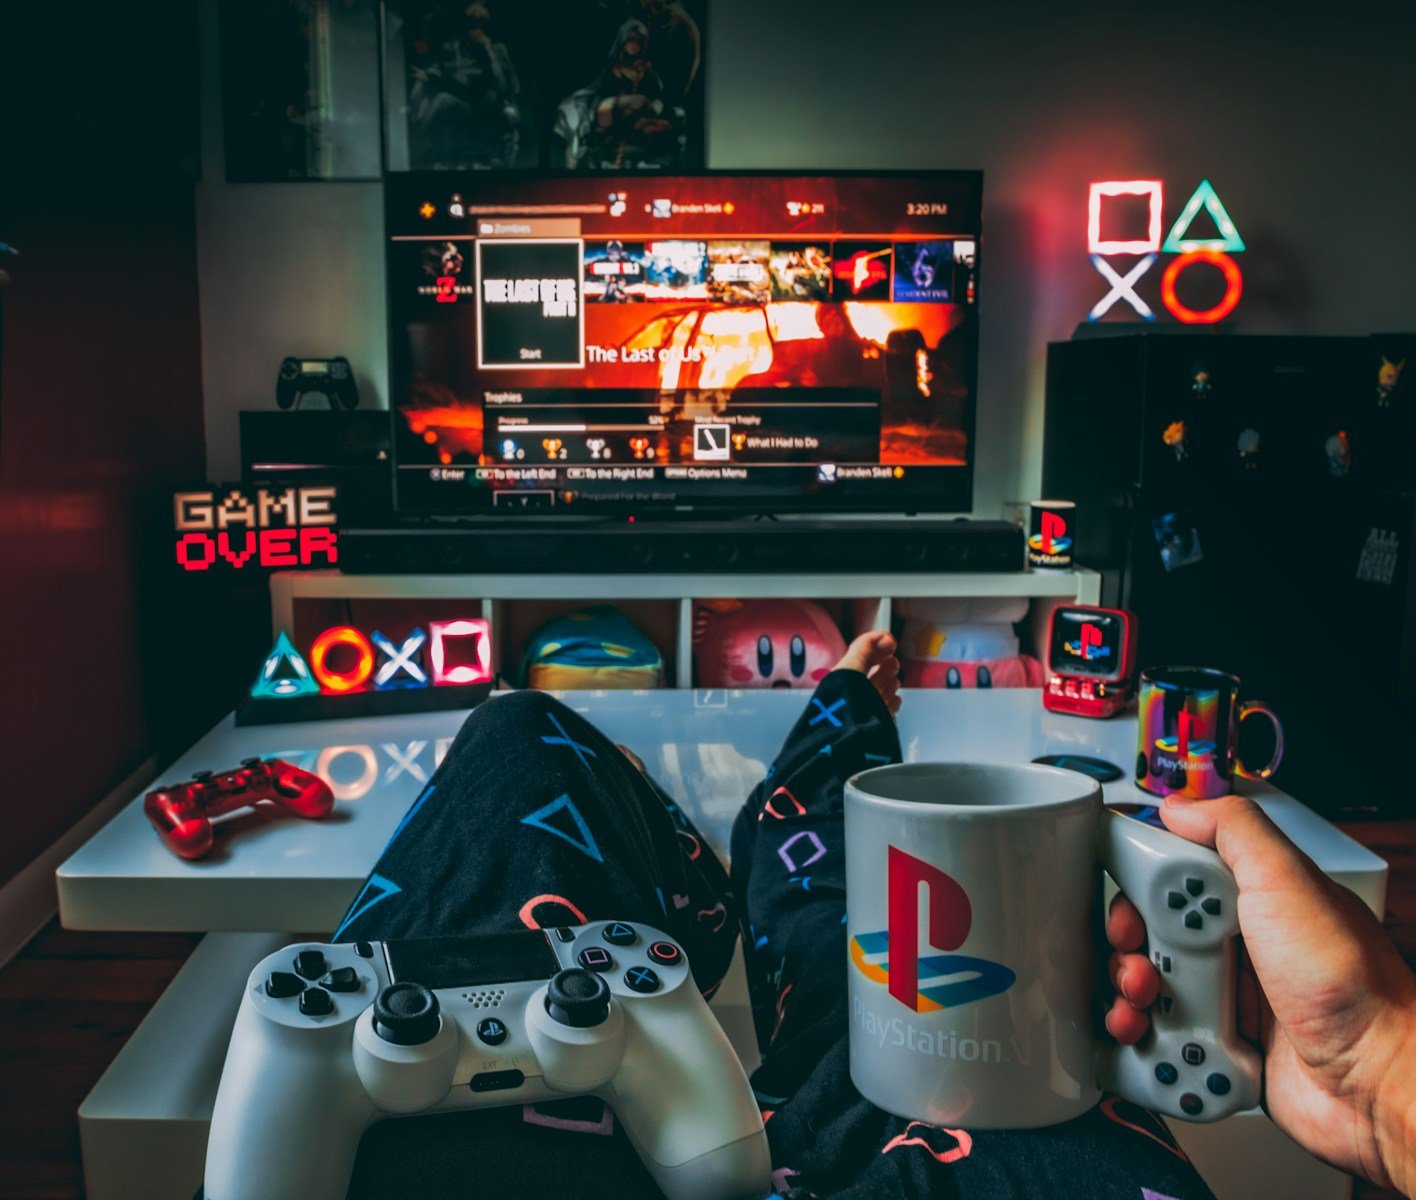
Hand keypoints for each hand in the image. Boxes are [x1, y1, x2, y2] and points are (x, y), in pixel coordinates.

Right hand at [1105, 794, 1415, 1193]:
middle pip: (1148, 934)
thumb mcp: (1289, 883)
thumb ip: (1235, 831)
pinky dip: (1149, 1046)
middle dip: (1130, 950)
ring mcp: (1229, 998)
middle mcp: (1238, 946)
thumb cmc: (1352, 987)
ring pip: (1148, 990)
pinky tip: (1159, 1045)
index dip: (1138, 889)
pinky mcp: (1221, 1047)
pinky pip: (1162, 1041)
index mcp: (1250, 898)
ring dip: (1131, 1001)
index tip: (1131, 907)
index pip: (1169, 875)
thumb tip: (1180, 805)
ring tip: (1147, 1010)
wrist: (1378, 1085)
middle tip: (1142, 964)